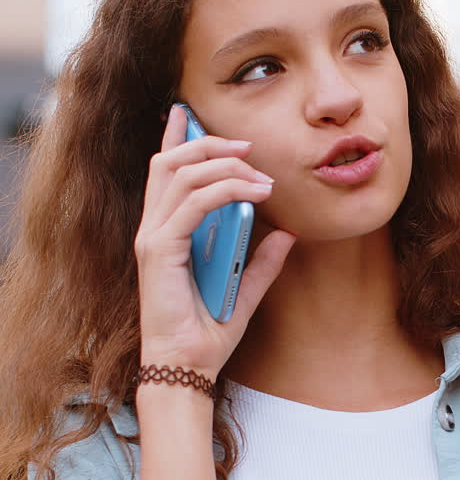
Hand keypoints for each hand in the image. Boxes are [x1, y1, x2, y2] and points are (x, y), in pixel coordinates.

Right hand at [134, 104, 295, 379]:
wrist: (187, 368)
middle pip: (171, 163)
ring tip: (260, 173)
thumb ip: (263, 262)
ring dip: (224, 164)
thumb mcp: (245, 292)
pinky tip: (256, 195)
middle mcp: (154, 230)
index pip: (165, 173)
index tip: (185, 112)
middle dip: (209, 144)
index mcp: (166, 234)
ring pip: (181, 175)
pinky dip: (225, 191)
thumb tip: (288, 233)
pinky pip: (192, 205)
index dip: (174, 138)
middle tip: (248, 146)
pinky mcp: (159, 251)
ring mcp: (152, 239)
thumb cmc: (207, 334)